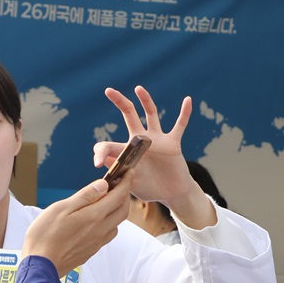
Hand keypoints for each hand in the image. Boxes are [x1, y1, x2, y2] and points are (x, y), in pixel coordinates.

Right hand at [21, 174, 133, 277]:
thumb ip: (85, 196)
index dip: (125, 182)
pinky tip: (98, 220)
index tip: (128, 173)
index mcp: (94, 216)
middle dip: (125, 195)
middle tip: (120, 184)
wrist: (41, 265)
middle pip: (123, 210)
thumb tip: (103, 185)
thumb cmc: (45, 235)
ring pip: (117, 223)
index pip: (118, 196)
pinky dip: (110, 222)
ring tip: (109, 201)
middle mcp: (101, 230)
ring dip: (118, 210)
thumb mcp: (62, 208)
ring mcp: (97, 242)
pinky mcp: (91, 250)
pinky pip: (108, 234)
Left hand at [93, 87, 214, 229]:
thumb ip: (118, 174)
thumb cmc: (149, 188)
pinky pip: (179, 126)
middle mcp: (141, 140)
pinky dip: (184, 113)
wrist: (171, 194)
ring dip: (146, 101)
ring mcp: (157, 140)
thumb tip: (101, 163)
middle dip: (119, 102)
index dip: (100, 152)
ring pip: (151, 114)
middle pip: (129, 115)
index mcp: (127, 150)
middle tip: (108, 90)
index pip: (109, 144)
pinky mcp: (173, 143)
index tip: (95, 163)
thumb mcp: (130, 183)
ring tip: (138, 89)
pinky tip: (187, 100)